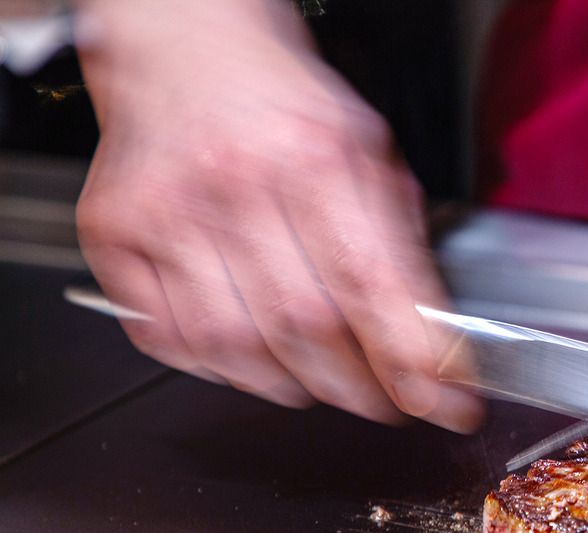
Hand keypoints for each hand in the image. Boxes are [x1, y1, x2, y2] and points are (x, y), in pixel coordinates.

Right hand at [73, 0, 481, 429]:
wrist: (188, 47)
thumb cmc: (285, 104)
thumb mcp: (372, 155)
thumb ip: (403, 246)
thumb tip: (435, 343)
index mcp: (314, 155)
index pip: (371, 284)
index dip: (411, 359)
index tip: (444, 403)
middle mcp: (236, 181)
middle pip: (305, 326)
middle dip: (360, 387)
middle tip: (387, 401)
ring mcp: (167, 209)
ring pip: (235, 346)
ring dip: (293, 386)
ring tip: (323, 382)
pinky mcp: (117, 233)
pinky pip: (169, 339)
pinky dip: (220, 370)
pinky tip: (253, 358)